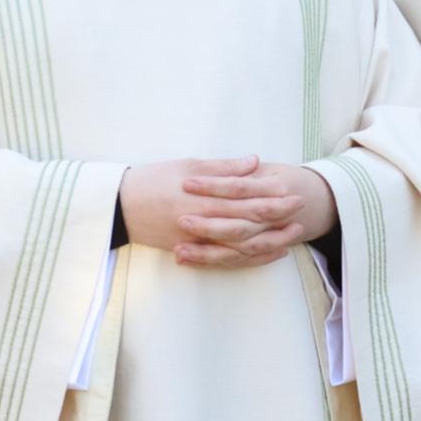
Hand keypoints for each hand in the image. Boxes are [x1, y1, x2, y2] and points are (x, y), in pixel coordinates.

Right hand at [118, 156, 313, 269]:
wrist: (120, 206)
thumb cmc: (153, 179)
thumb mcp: (187, 166)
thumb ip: (222, 168)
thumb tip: (254, 162)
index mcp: (204, 195)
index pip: (245, 196)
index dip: (271, 193)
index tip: (292, 187)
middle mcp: (203, 220)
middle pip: (248, 221)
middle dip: (277, 215)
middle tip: (300, 208)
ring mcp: (198, 240)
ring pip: (240, 245)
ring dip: (268, 240)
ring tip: (292, 234)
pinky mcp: (191, 251)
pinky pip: (225, 259)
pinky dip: (248, 258)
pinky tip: (267, 253)